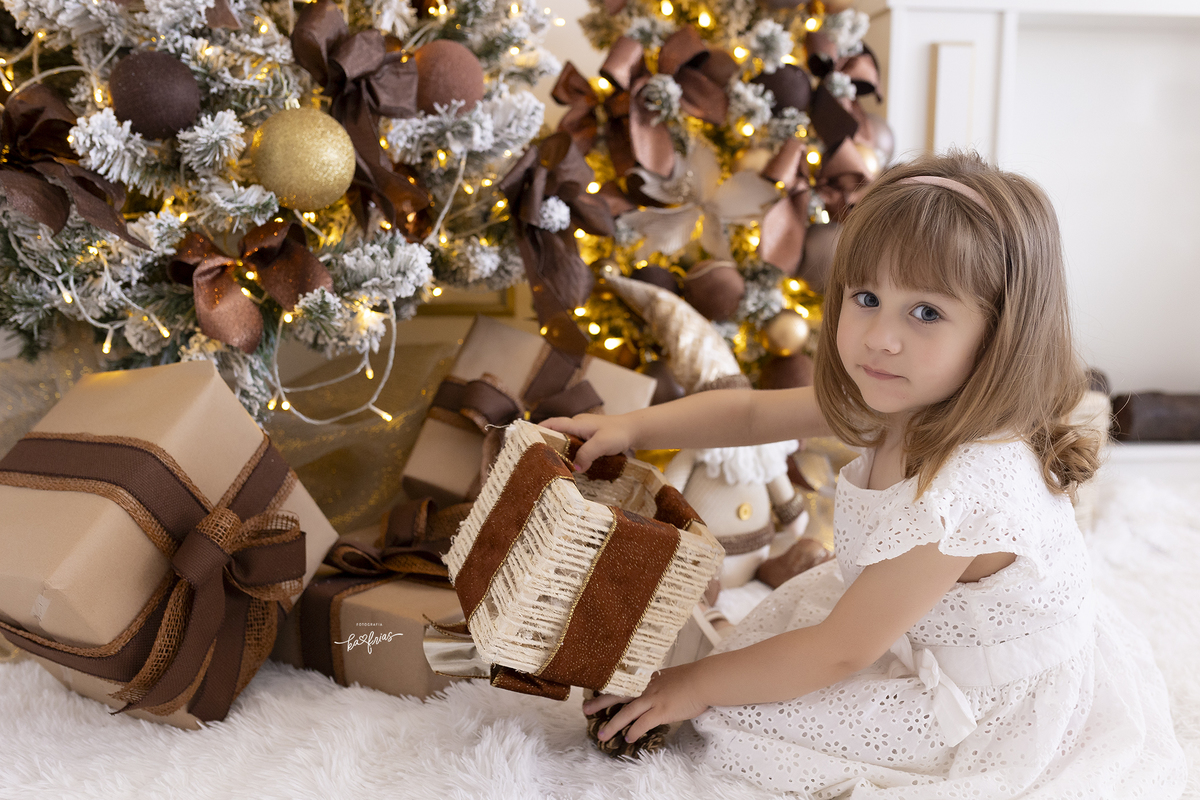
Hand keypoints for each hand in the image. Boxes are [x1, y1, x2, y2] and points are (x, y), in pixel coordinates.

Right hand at [539, 413, 636, 471]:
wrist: (635, 430)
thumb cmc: (619, 433)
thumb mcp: (602, 444)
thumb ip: (587, 454)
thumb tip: (575, 468)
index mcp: (577, 423)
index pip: (552, 424)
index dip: (538, 429)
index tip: (525, 438)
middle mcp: (578, 426)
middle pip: (557, 434)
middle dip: (546, 444)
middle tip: (536, 459)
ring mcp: (584, 432)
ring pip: (567, 442)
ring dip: (561, 452)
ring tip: (551, 465)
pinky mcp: (591, 439)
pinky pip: (576, 447)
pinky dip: (572, 455)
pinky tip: (571, 466)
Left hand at [581, 664, 709, 742]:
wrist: (704, 680)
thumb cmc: (693, 678)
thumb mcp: (670, 676)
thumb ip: (660, 682)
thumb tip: (657, 689)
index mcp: (647, 679)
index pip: (623, 683)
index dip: (608, 688)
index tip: (595, 691)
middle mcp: (646, 688)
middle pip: (617, 695)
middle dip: (600, 703)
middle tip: (585, 709)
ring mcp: (653, 699)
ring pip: (626, 712)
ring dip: (612, 725)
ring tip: (602, 735)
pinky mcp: (662, 710)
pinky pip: (643, 723)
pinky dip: (634, 730)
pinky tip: (628, 738)